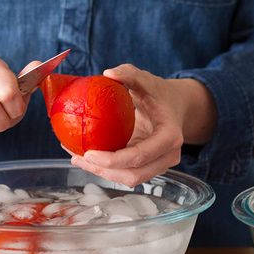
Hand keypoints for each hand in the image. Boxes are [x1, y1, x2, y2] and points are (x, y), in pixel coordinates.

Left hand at [68, 64, 216, 186]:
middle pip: (133, 175)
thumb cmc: (160, 93)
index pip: (140, 156)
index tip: (88, 153)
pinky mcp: (148, 167)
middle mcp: (168, 156)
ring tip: (77, 159)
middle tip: (78, 157)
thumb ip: (129, 73)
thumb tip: (108, 73)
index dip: (113, 160)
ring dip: (101, 173)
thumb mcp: (147, 80)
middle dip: (103, 171)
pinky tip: (85, 158)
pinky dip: (105, 169)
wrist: (175, 106)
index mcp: (170, 137)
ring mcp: (159, 165)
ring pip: (129, 179)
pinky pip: (126, 173)